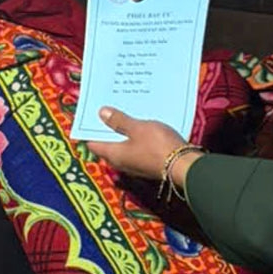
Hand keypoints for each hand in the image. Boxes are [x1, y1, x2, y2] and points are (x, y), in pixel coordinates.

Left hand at [85, 108, 204, 188]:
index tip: (90, 113)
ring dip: (121, 131)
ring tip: (123, 112)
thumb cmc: (158, 145)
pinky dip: (134, 136)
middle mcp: (121, 162)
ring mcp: (134, 164)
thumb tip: (101, 112)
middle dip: (106, 127)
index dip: (89, 128)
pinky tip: (139, 123)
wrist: (183, 165)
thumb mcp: (137, 128)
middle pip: (108, 143)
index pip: (93, 143)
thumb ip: (119, 121)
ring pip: (122, 145)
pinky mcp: (146, 163)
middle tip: (107, 108)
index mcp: (114, 154)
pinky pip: (135, 148)